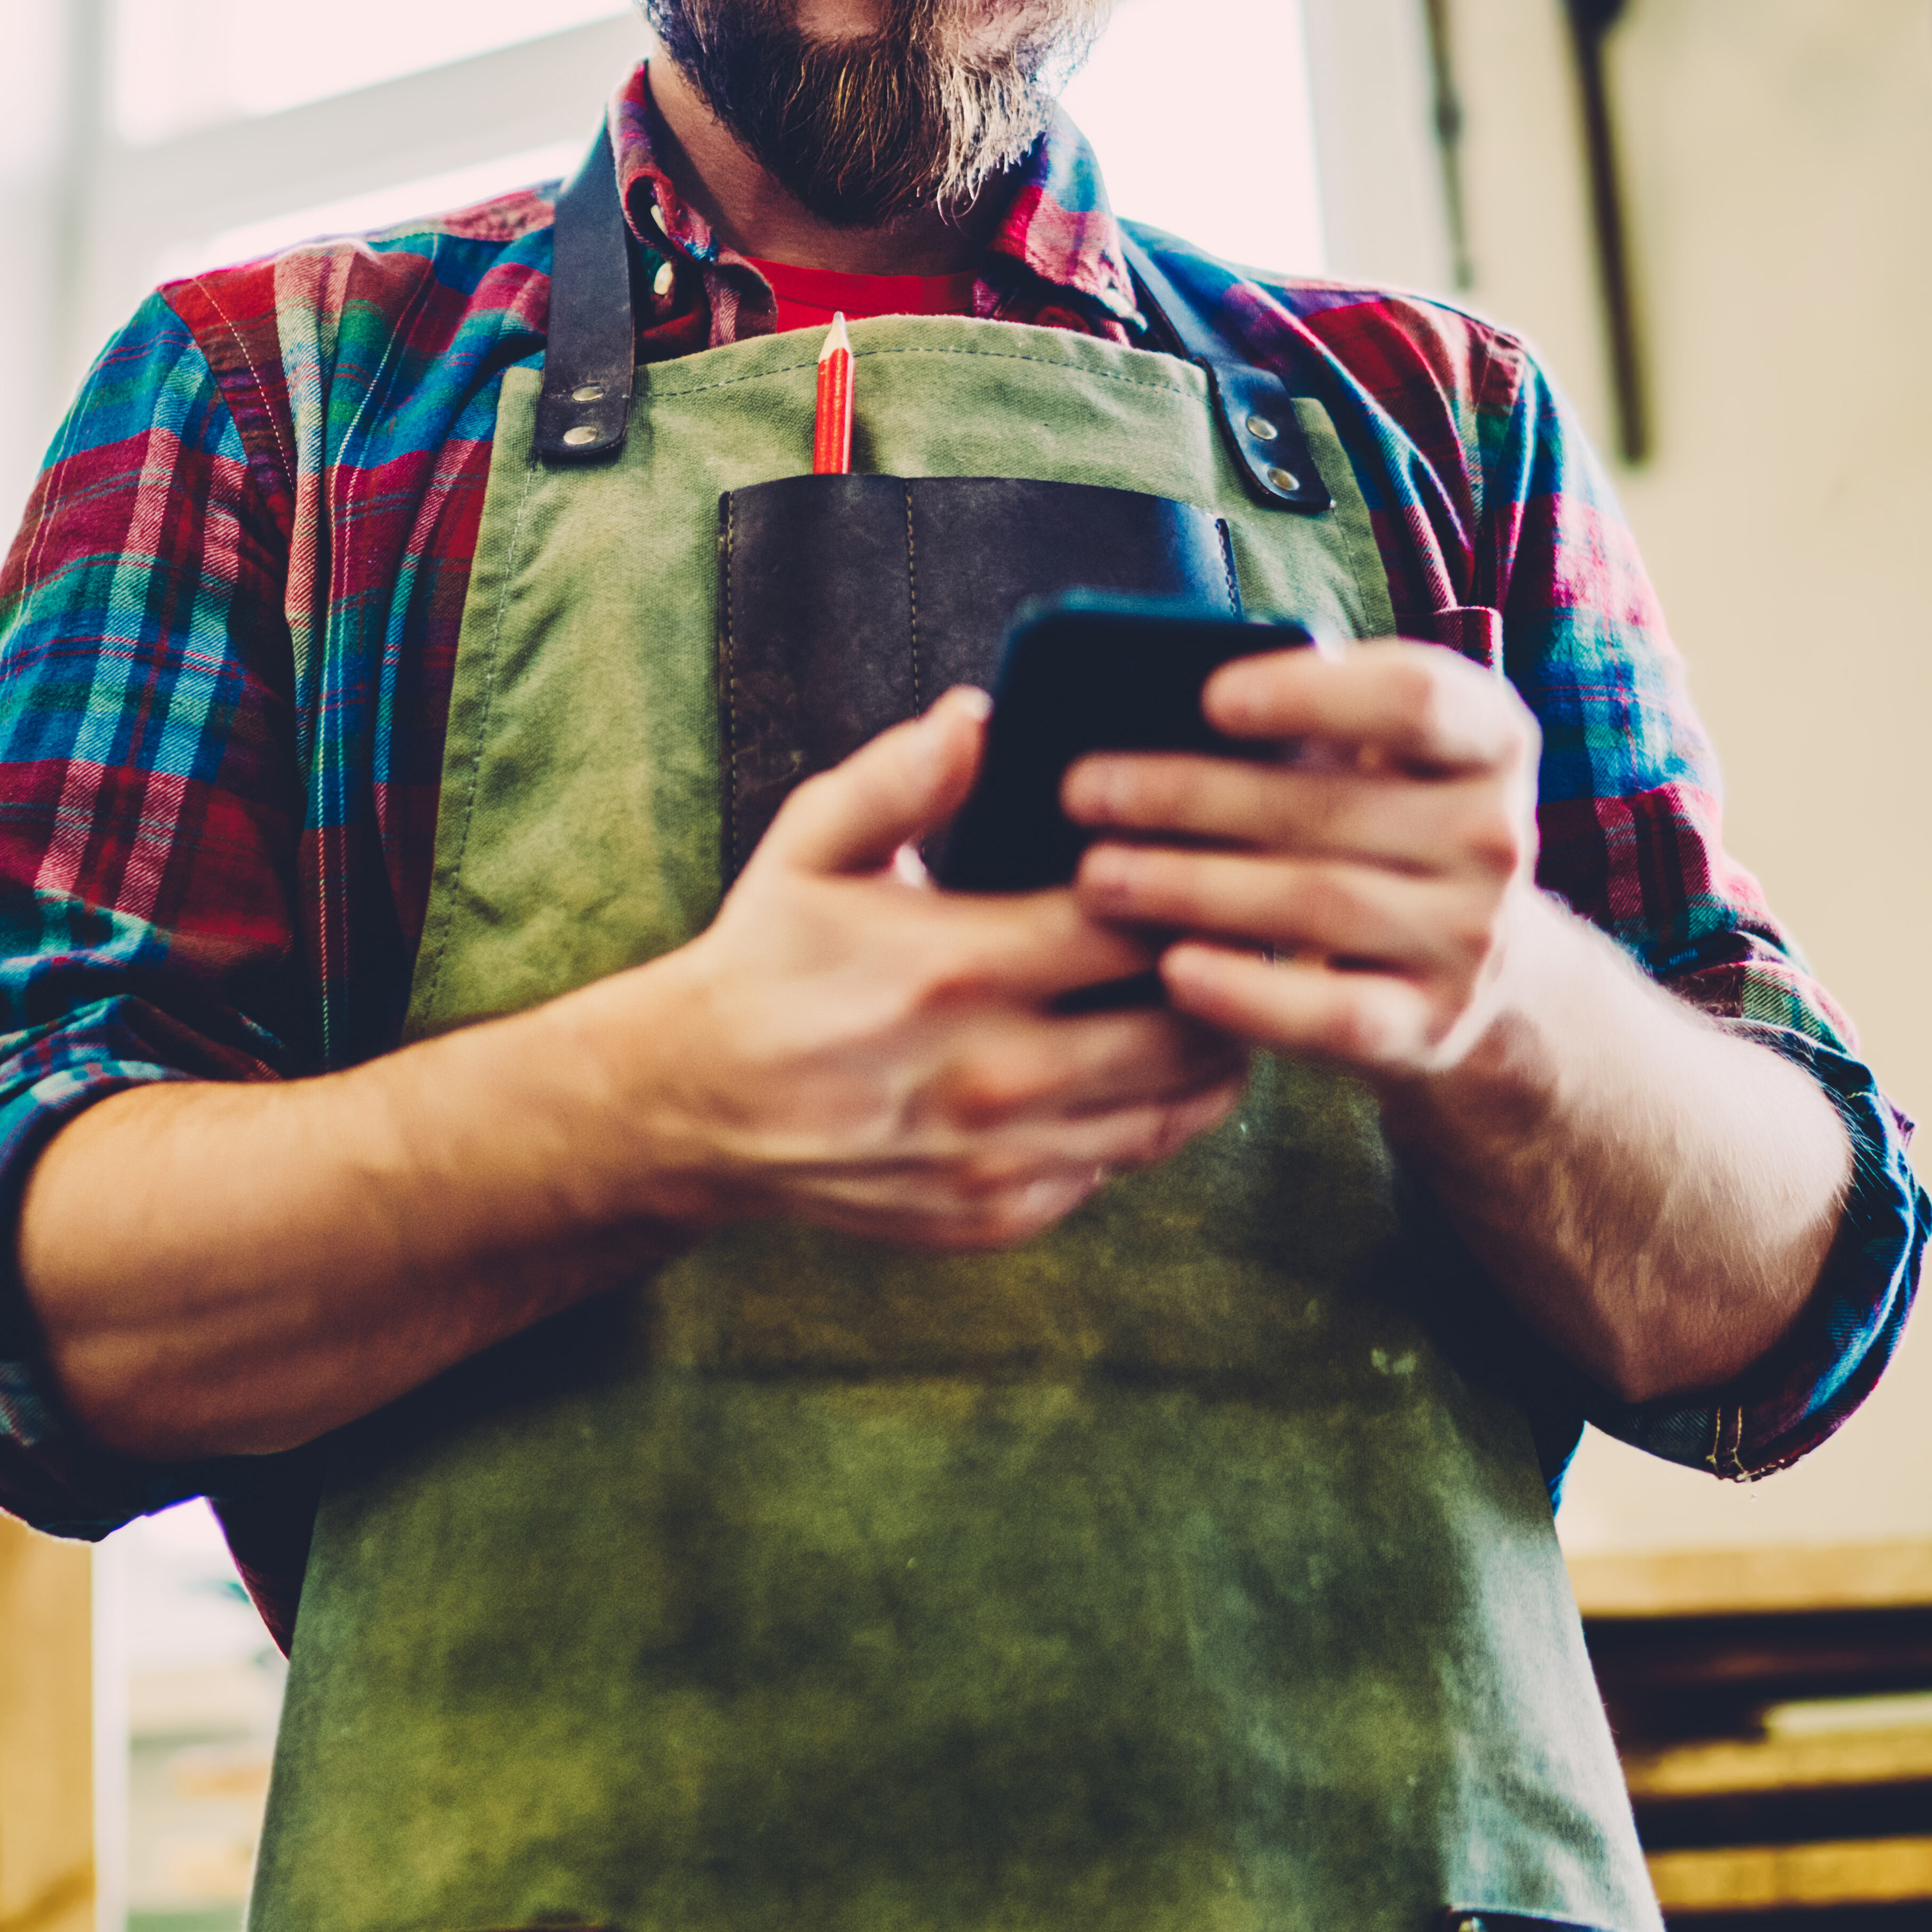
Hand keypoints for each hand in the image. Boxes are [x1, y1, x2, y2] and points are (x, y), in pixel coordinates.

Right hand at [582, 689, 1252, 1252]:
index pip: (1135, 927)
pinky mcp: (997, 1216)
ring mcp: (998, 1158)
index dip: (1187, 892)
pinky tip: (1137, 1071)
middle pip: (1184, 1030)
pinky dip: (1144, 1120)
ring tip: (1212, 1001)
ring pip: (1173, 1113)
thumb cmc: (769, 958)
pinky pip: (1117, 1166)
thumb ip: (901, 778)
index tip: (1204, 865)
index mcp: (959, 966)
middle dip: (1221, 978)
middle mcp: (990, 1074)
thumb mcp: (813, 847)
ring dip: (1208, 1056)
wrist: (694, 1104)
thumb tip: (980, 715)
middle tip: (1237, 936)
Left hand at [1060, 637, 1548, 1097]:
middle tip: (1082, 792)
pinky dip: (1249, 993)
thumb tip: (1138, 701)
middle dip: (1192, 797)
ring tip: (1093, 877)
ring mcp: (1472, 940)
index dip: (1314, 694)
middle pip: (1332, 808)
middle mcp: (1498, 836)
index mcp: (1487, 739)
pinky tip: (1172, 971)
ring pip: (1317, 905)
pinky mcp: (1431, 1027)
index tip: (1208, 697)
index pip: (1416, 697)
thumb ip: (1296, 719)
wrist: (1464, 960)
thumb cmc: (1373, 822)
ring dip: (1192, 888)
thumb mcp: (1366, 756)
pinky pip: (1332, 1012)